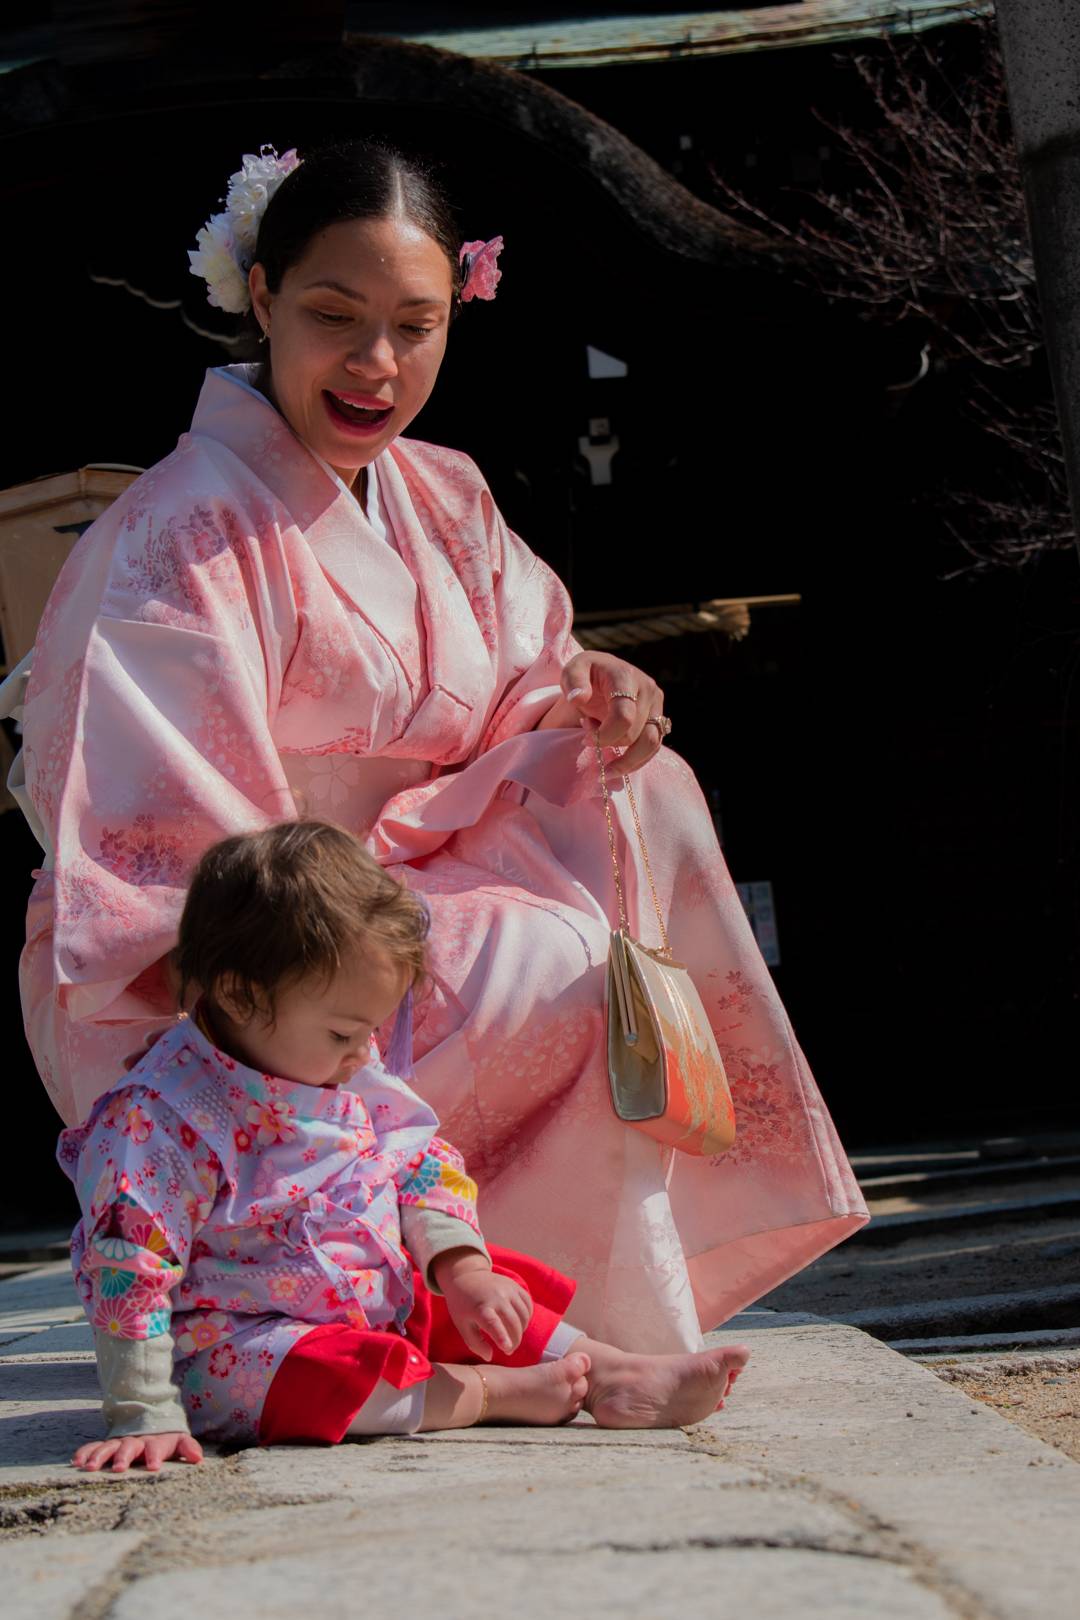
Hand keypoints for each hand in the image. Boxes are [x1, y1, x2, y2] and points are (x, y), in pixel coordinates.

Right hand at [72, 1432, 202, 1472]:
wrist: (147, 1420)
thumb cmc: (164, 1439)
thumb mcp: (178, 1441)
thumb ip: (188, 1447)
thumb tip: (198, 1458)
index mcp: (154, 1441)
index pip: (155, 1448)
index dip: (155, 1456)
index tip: (153, 1467)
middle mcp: (135, 1441)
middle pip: (128, 1447)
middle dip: (124, 1456)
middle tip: (120, 1468)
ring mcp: (119, 1442)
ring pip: (108, 1447)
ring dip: (99, 1456)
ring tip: (89, 1468)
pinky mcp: (106, 1444)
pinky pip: (93, 1447)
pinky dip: (85, 1452)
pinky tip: (76, 1461)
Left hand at [434, 1251, 532, 1360]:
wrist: (466, 1276)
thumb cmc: (463, 1305)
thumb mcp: (462, 1325)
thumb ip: (475, 1343)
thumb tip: (490, 1356)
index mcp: (480, 1308)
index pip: (493, 1323)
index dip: (501, 1336)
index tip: (507, 1348)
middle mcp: (496, 1296)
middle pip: (513, 1323)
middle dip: (514, 1341)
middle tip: (509, 1350)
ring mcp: (508, 1289)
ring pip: (523, 1315)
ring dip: (521, 1330)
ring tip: (513, 1336)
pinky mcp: (515, 1285)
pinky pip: (528, 1305)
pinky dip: (527, 1317)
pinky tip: (519, 1323)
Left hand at [540, 651, 666, 773]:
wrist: (604, 670)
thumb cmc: (586, 673)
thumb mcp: (573, 670)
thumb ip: (573, 681)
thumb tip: (579, 698)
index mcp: (625, 677)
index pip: (623, 716)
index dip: (604, 735)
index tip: (585, 740)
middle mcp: (647, 689)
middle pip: (635, 733)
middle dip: (609, 743)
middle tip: (588, 739)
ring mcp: (657, 704)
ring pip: (651, 744)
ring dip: (627, 761)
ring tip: (606, 769)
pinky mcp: (660, 718)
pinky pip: (654, 747)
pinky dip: (636, 761)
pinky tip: (618, 765)